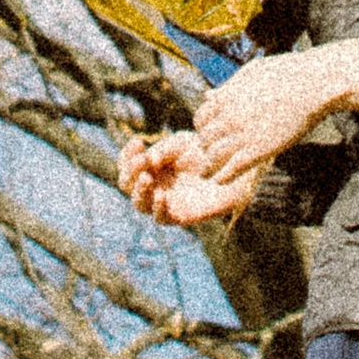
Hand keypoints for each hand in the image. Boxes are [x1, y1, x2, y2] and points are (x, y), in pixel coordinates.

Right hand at [117, 132, 260, 225]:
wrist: (230, 170)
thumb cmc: (204, 155)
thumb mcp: (182, 144)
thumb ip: (164, 149)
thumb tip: (150, 160)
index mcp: (150, 169)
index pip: (127, 165)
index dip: (127, 155)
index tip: (138, 141)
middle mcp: (153, 186)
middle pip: (127, 185)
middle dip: (130, 171)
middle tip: (143, 159)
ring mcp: (164, 202)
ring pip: (139, 204)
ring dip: (139, 190)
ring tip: (147, 177)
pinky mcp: (178, 215)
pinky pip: (160, 218)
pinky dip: (158, 208)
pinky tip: (161, 195)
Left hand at [193, 39, 358, 181]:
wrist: (313, 84)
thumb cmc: (287, 73)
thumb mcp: (251, 73)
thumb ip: (228, 87)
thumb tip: (208, 96)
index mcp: (227, 97)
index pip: (200, 119)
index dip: (203, 128)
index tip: (211, 133)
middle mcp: (230, 116)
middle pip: (204, 140)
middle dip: (206, 147)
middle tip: (210, 154)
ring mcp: (243, 134)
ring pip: (213, 157)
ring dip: (209, 166)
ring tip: (208, 173)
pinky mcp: (259, 150)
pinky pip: (232, 169)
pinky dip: (223, 177)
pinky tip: (222, 181)